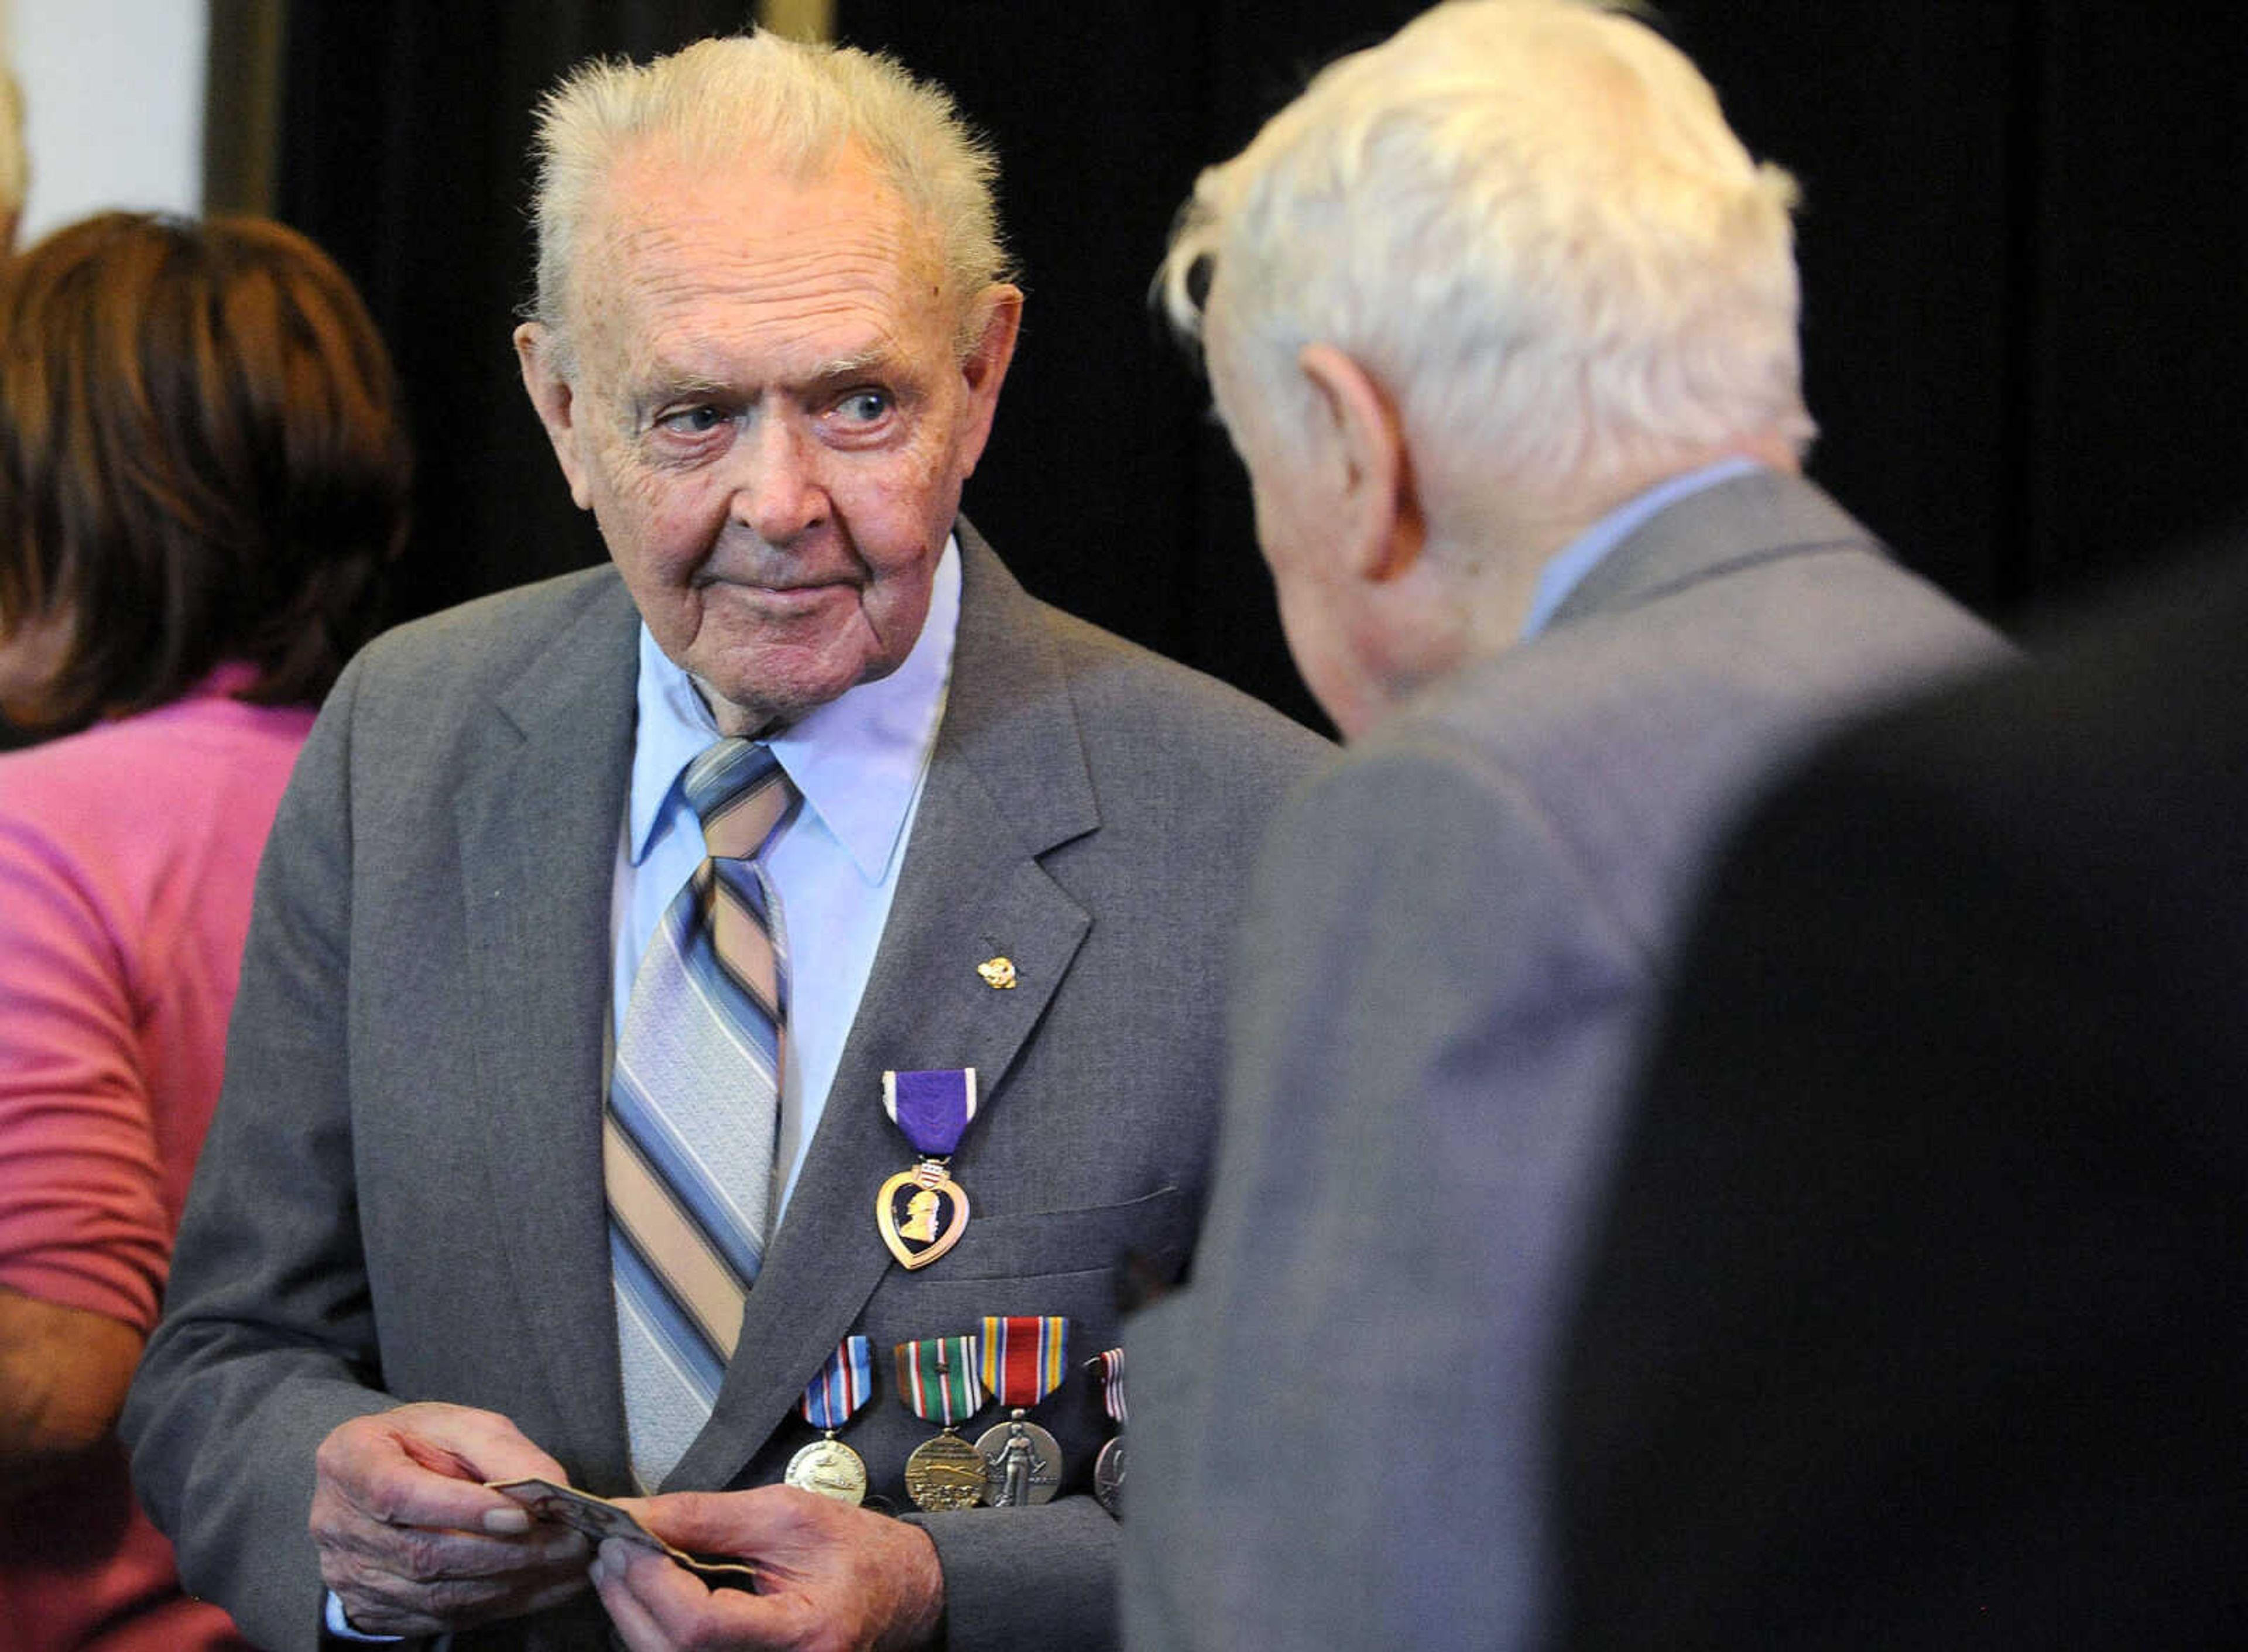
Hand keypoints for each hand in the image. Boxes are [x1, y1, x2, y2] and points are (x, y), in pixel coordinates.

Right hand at [309, 1401, 592, 1636]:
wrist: (381, 1477)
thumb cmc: (423, 1443)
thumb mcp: (460, 1425)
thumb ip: (504, 1451)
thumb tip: (552, 1489)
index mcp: (348, 1460)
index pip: (398, 1494)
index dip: (460, 1510)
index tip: (522, 1515)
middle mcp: (337, 1523)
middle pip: (423, 1552)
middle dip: (507, 1552)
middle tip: (571, 1543)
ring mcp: (349, 1574)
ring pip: (437, 1594)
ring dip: (513, 1583)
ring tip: (569, 1565)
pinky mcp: (373, 1609)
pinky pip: (442, 1618)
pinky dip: (501, 1604)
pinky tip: (544, 1587)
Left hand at [592, 1487, 942, 1651]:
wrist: (906, 1594)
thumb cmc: (859, 1552)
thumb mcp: (786, 1514)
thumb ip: (707, 1516)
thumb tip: (635, 1515)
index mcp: (803, 1633)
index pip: (702, 1627)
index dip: (652, 1584)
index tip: (626, 1539)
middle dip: (629, 1598)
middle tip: (609, 1549)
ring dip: (632, 1616)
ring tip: (623, 1567)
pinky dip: (655, 1631)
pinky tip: (648, 1597)